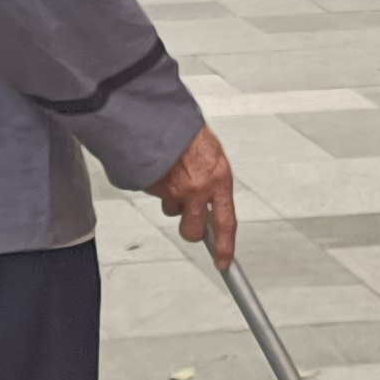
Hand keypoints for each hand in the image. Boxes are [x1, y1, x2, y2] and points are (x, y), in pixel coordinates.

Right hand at [151, 123, 237, 264]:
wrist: (159, 116)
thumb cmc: (186, 131)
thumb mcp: (211, 154)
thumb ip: (212, 180)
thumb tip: (211, 200)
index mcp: (219, 178)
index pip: (226, 223)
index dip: (226, 247)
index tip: (225, 263)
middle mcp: (198, 189)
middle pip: (194, 231)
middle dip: (191, 229)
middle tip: (188, 214)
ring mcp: (174, 190)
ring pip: (172, 212)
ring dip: (172, 201)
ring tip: (173, 175)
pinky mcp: (153, 188)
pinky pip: (157, 196)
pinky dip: (158, 186)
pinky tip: (161, 168)